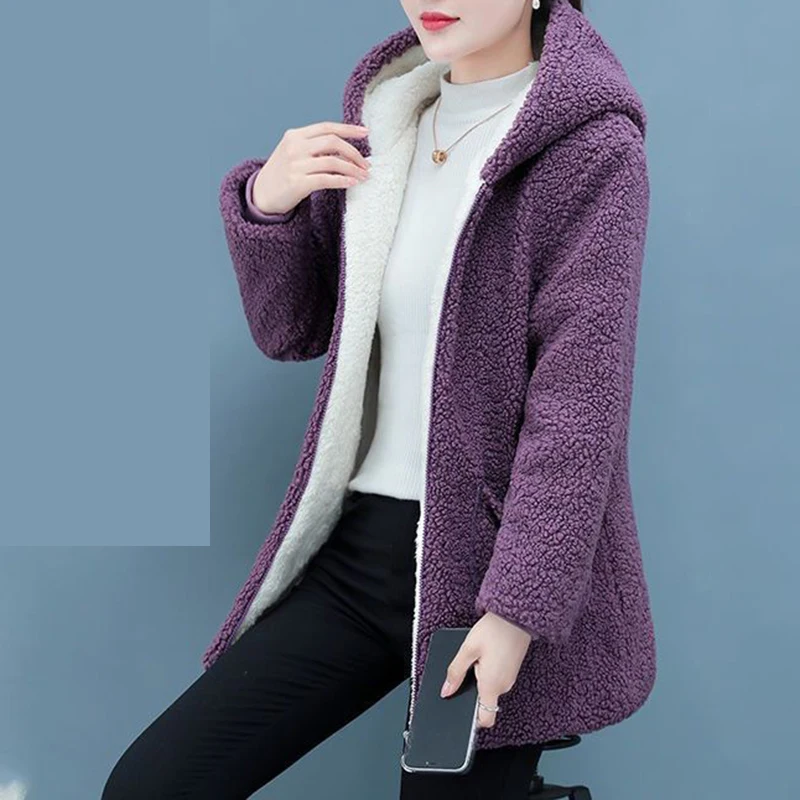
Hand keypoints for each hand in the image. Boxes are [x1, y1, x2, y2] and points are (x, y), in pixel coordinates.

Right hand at [252, 121, 371, 214]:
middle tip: (366, 164)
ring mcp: (295, 165)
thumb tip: (345, 150)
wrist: (261, 195)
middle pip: (333, 142)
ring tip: (363, 176)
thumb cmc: (282, 174)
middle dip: (354, 152)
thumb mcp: (293, 153)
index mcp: (294, 136)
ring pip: (332, 162)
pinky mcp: (297, 183)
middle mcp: (295, 147)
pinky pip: (326, 180)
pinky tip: (352, 183)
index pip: (327, 127)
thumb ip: (314, 147)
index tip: (365, 132)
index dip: (348, 129)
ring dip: (352, 169)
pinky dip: (342, 181)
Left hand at [439, 612, 532, 728]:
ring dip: (480, 678)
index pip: (486, 719)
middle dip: (472, 689)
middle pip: (485, 701)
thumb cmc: (494, 630)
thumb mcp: (468, 649)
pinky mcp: (512, 670)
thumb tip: (446, 691)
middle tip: (467, 668)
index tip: (461, 710)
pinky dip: (488, 672)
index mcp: (492, 685)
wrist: (515, 616)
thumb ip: (455, 672)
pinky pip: (496, 679)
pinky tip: (484, 655)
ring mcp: (510, 678)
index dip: (472, 720)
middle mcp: (504, 686)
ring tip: (477, 657)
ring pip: (490, 688)